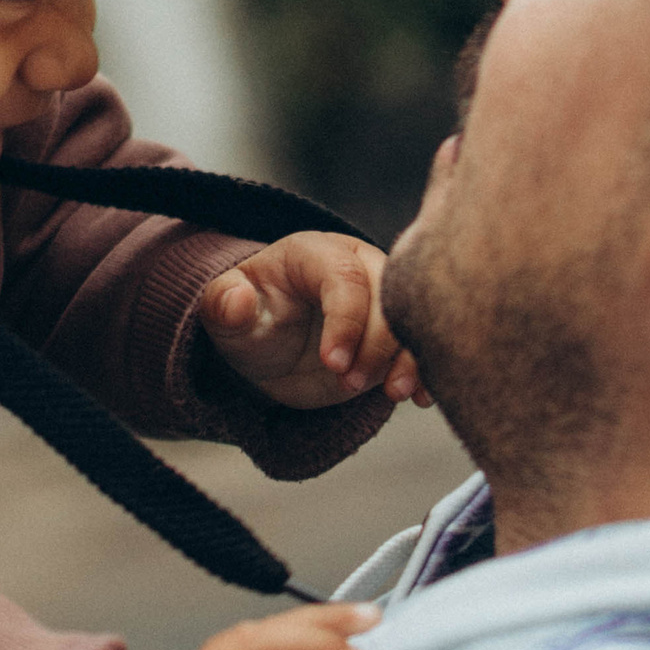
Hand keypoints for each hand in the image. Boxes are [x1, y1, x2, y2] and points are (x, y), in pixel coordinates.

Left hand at [197, 234, 425, 408]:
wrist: (269, 349)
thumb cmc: (249, 320)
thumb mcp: (224, 314)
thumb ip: (224, 304)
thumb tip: (237, 300)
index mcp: (314, 253)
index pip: (344, 276)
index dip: (346, 319)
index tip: (333, 362)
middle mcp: (357, 267)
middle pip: (387, 294)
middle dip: (378, 342)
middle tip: (352, 382)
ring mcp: (380, 301)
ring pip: (411, 318)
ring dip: (409, 358)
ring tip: (396, 394)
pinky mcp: (394, 334)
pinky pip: (419, 345)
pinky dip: (424, 371)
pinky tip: (420, 396)